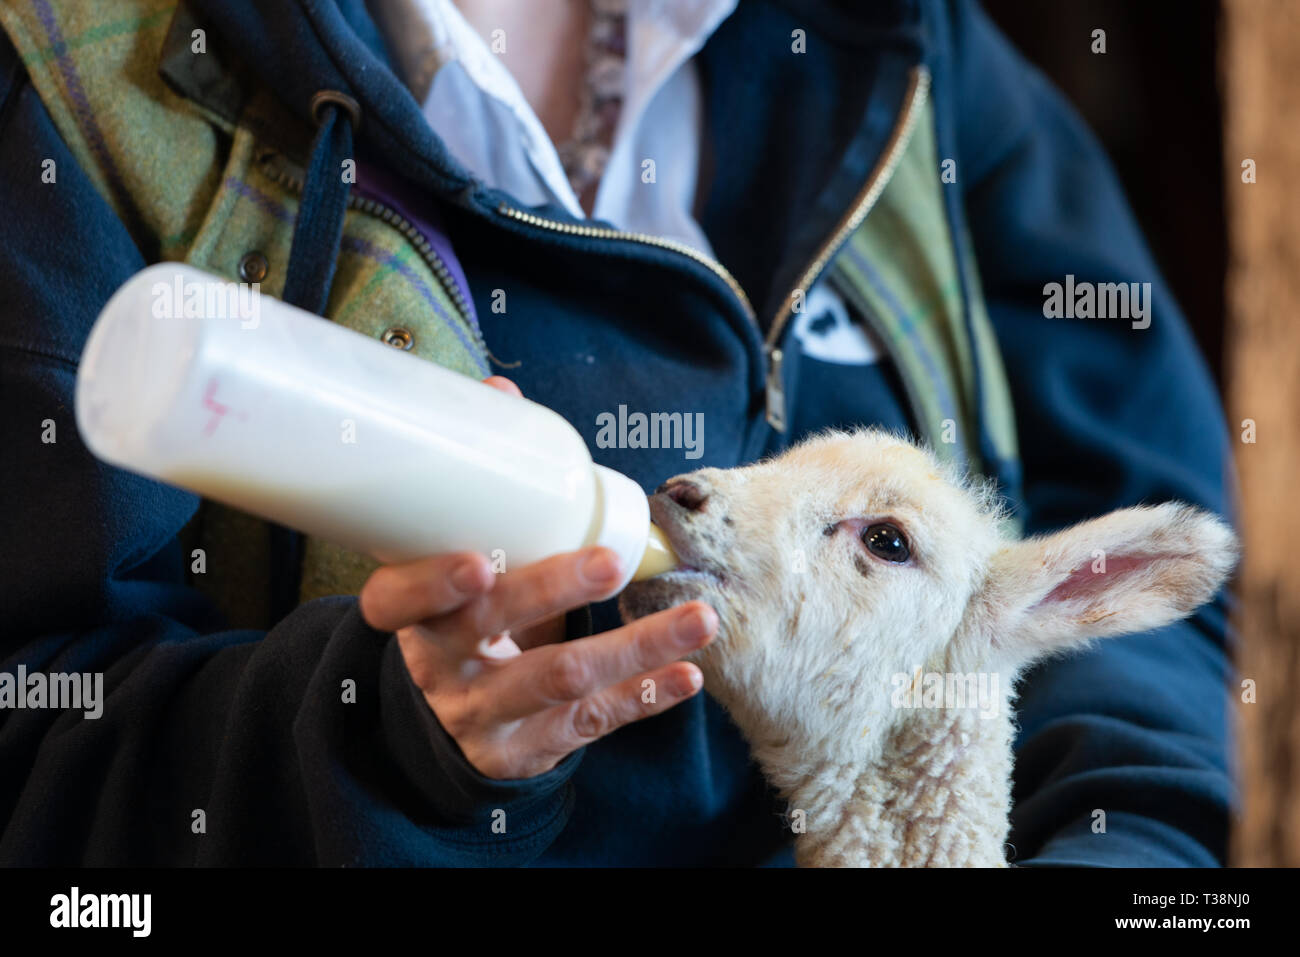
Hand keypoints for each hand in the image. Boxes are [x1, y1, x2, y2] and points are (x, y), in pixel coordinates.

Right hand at [356, 375, 716, 778]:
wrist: (455, 726)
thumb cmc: (466, 621)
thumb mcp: (459, 570)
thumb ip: (483, 494)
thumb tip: (502, 394)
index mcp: (413, 617)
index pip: (393, 603)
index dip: (428, 585)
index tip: (474, 564)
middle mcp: (442, 669)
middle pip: (490, 632)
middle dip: (554, 592)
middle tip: (611, 562)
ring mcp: (485, 715)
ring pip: (560, 681)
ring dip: (635, 646)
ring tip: (698, 617)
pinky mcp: (531, 749)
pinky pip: (593, 721)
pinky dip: (645, 695)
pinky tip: (688, 671)